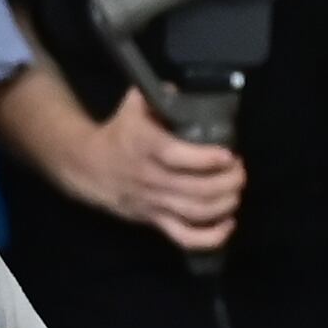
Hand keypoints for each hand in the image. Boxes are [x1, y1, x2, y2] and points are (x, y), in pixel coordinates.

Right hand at [56, 90, 245, 253]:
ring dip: (224, 204)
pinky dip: (210, 237)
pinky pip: (184, 237)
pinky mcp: (154, 221)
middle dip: (226, 182)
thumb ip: (158, 95)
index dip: (206, 159)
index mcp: (144, 147)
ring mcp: (153, 203)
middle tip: (240, 171)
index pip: (176, 157)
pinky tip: (228, 225)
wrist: (88, 167)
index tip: (228, 154)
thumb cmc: (118, 134)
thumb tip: (182, 90)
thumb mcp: (132, 107)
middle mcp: (149, 178)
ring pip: (194, 212)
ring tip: (236, 191)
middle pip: (194, 189)